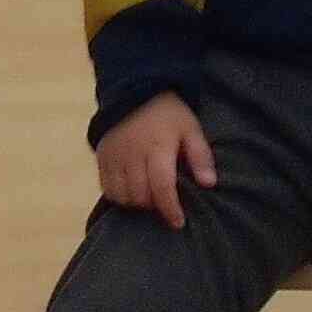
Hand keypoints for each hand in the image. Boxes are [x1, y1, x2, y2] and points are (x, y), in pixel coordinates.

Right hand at [94, 92, 215, 228]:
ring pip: (122, 196)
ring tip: (149, 196)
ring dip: (136, 203)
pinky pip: (107, 188)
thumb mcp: (191, 129)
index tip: (178, 222)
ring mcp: (114, 157)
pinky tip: (132, 191)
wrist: (135, 89)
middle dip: (154, 206)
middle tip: (165, 203)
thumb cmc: (168, 113)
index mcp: (158, 148)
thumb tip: (209, 184)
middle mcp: (132, 155)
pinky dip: (119, 196)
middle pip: (140, 196)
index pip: (162, 188)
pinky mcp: (102, 158)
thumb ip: (200, 156)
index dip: (170, 209)